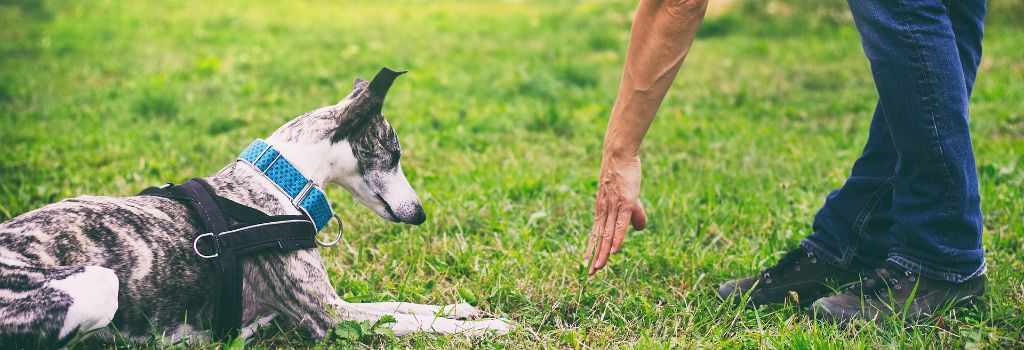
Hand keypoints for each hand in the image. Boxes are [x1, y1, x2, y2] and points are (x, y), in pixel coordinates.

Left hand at [584, 152, 647, 274]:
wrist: (619, 154)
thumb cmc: (623, 174)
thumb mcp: (629, 197)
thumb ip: (634, 215)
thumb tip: (639, 229)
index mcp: (602, 210)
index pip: (595, 234)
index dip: (591, 249)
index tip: (586, 264)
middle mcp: (604, 211)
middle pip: (599, 238)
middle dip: (594, 256)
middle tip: (589, 274)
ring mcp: (614, 207)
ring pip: (607, 234)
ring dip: (603, 253)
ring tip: (598, 268)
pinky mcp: (625, 202)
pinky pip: (620, 224)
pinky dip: (617, 239)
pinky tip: (615, 251)